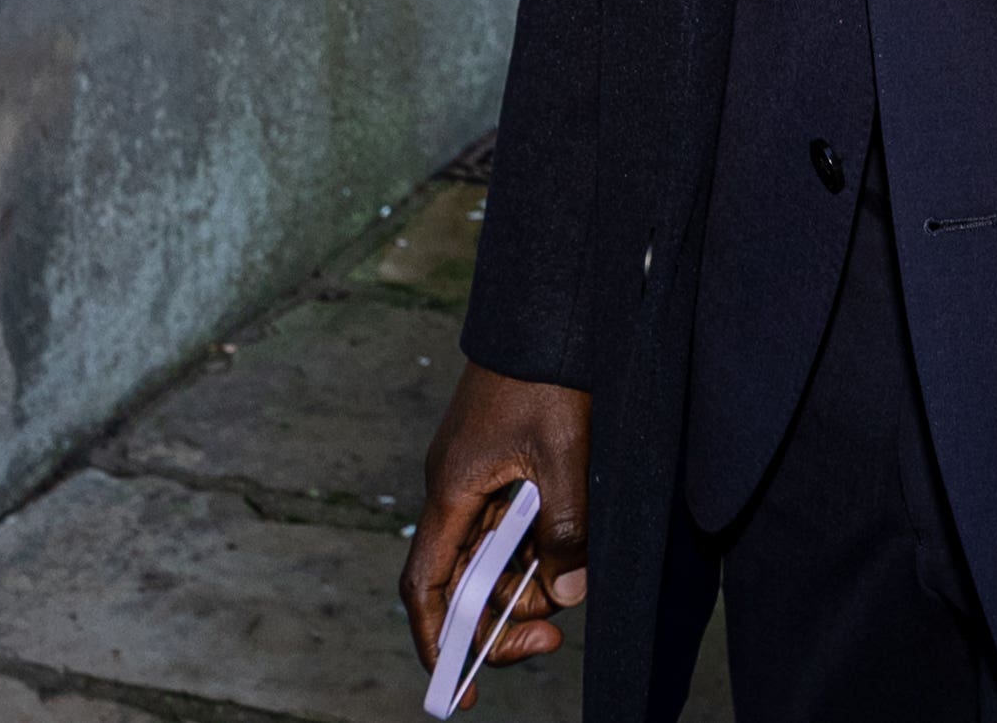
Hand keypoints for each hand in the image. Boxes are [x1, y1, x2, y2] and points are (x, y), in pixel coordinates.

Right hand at [405, 362, 592, 702]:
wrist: (548, 310)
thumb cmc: (547, 375)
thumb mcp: (564, 455)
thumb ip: (566, 528)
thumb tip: (568, 593)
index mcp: (453, 492)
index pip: (428, 586)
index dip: (439, 640)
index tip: (459, 686)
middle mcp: (455, 491)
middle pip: (463, 581)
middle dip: (500, 621)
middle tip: (550, 641)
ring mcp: (476, 477)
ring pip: (491, 556)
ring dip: (525, 584)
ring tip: (568, 592)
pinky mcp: (500, 465)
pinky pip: (508, 525)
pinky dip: (534, 549)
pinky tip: (567, 552)